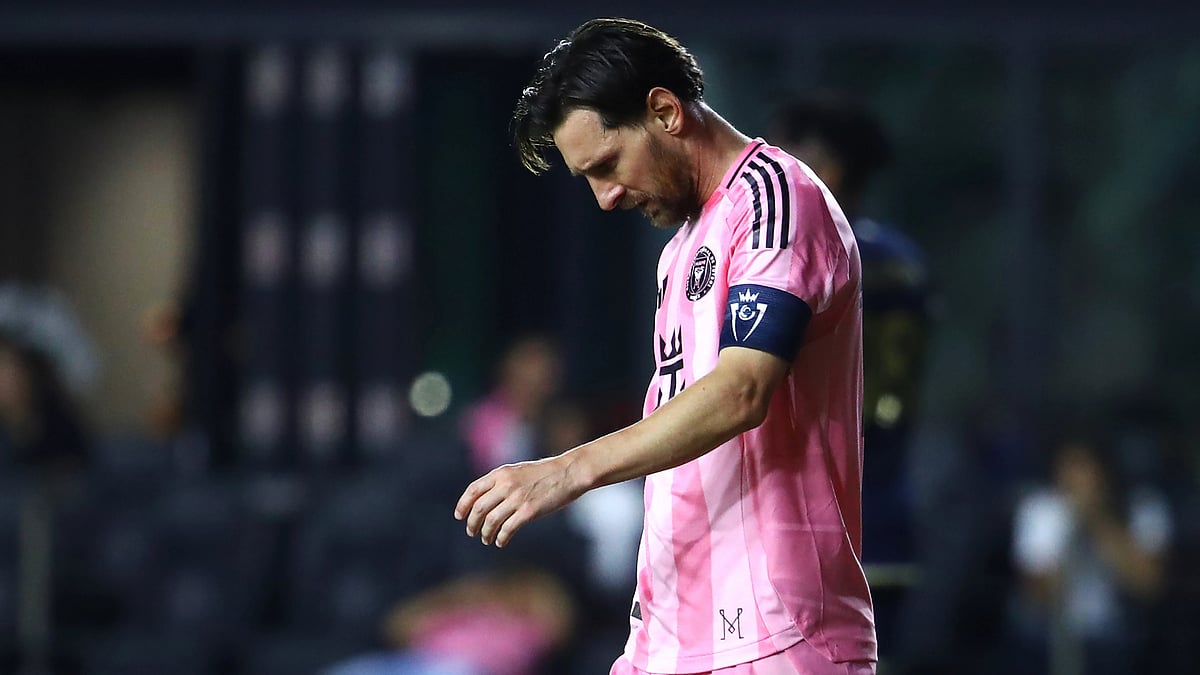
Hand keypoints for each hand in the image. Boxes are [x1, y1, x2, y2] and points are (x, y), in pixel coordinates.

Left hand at [454, 456, 585, 547]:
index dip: (463, 505)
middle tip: (472, 532)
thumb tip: (485, 498)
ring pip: (491, 521)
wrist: (569, 473)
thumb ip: (502, 482)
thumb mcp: (518, 471)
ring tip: (487, 539)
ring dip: (485, 534)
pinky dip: (501, 538)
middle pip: (478, 508)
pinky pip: (507, 529)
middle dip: (472, 523)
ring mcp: (517, 498)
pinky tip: (501, 542)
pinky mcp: (529, 511)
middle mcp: (506, 485)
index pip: (473, 490)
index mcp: (501, 473)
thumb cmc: (545, 473)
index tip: (460, 516)